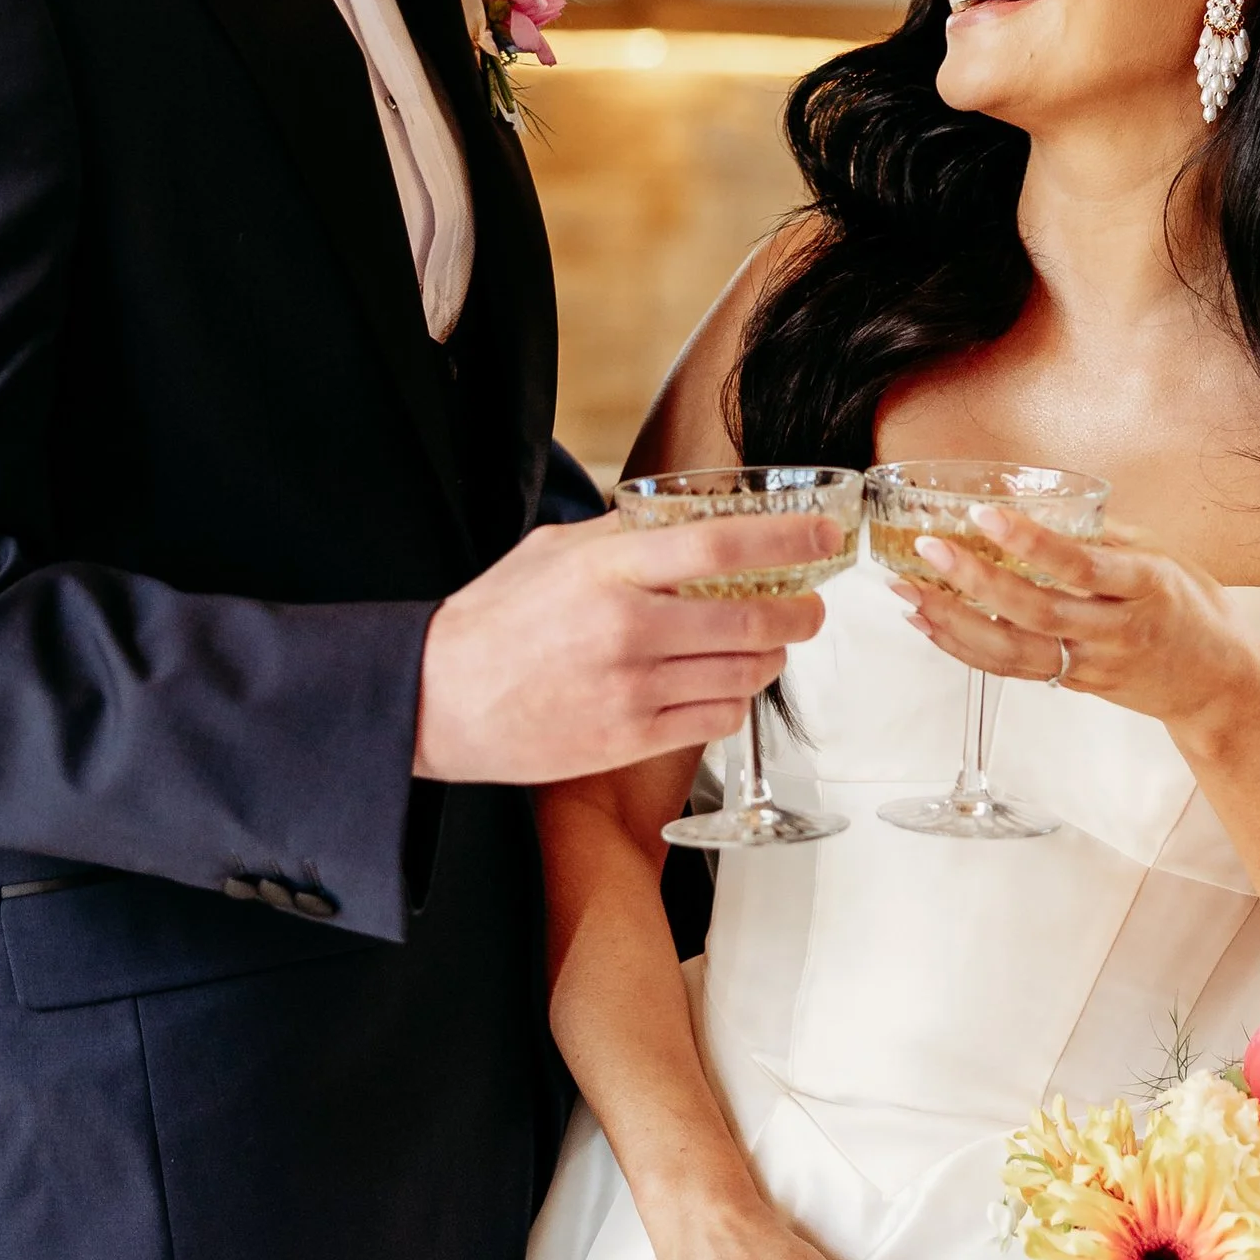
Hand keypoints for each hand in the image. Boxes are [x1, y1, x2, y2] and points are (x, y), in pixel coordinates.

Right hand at [414, 509, 840, 783]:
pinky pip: (715, 720)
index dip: (786, 539)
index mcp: (608, 571)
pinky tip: (724, 686)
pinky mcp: (628, 739)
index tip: (823, 537)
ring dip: (771, 658)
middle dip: (801, 613)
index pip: (720, 545)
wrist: (436, 700)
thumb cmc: (492, 621)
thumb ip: (621, 536)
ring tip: (769, 646)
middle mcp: (627, 630)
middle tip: (811, 606)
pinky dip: (734, 701)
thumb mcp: (551, 551)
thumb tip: (685, 520)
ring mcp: (631, 690)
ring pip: (742, 674)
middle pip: (751, 619)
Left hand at [904, 506, 1259, 751]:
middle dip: (976, 582)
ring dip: (954, 623)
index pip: (1080, 565)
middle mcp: (1115, 630)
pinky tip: (931, 624)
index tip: (986, 515)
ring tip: (910, 592)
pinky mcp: (1074, 685)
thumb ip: (1105, 534)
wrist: (1219, 685)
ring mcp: (1092, 664)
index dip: (1031, 542)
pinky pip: (1012, 669)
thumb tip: (1044, 505)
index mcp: (1144, 586)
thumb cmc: (1193, 610)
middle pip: (1036, 612)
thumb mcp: (1165, 556)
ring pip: (1015, 652)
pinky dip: (965, 648)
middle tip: (930, 551)